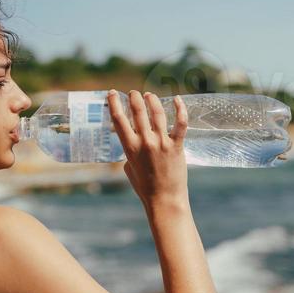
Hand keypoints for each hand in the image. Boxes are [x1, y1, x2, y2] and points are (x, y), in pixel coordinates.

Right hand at [106, 90, 188, 208]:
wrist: (164, 199)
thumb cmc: (144, 186)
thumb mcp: (129, 168)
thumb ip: (130, 152)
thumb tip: (133, 142)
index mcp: (130, 148)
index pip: (118, 120)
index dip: (114, 103)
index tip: (113, 93)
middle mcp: (145, 142)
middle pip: (138, 111)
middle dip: (134, 98)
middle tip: (134, 93)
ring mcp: (162, 143)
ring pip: (157, 113)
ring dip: (152, 100)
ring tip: (149, 95)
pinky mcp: (177, 146)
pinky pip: (180, 123)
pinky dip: (180, 108)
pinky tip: (178, 99)